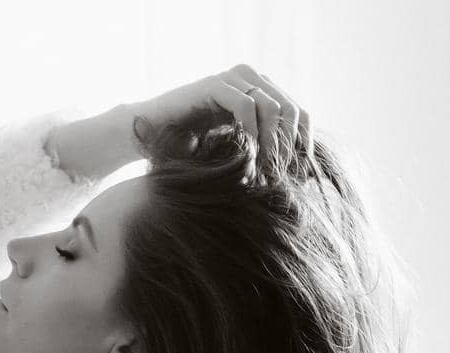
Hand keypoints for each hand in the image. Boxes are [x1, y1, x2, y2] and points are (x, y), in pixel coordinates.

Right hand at [130, 63, 311, 174]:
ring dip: (270, 143)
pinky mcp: (215, 84)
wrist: (146, 133)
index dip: (302, 145)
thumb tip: (300, 173)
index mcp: (260, 89)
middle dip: (287, 147)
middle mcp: (250, 76)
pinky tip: (245, 158)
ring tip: (262, 172)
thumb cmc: (187, 146)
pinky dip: (250, 133)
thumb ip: (261, 148)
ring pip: (272, 106)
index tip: (297, 177)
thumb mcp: (233, 147)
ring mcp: (233, 77)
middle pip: (290, 110)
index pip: (298, 113)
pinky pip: (245, 105)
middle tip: (277, 178)